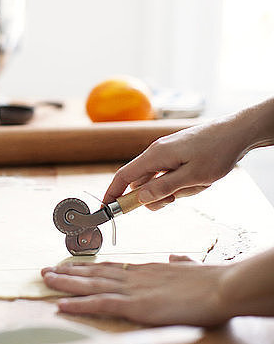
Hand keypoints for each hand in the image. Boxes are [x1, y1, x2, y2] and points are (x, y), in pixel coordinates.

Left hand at [41, 256, 230, 326]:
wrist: (219, 287)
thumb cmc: (209, 281)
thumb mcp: (191, 267)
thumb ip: (180, 263)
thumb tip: (177, 258)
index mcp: (146, 270)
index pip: (111, 268)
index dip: (89, 268)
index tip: (72, 266)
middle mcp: (134, 277)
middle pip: (95, 273)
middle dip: (69, 272)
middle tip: (46, 269)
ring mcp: (133, 290)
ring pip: (91, 285)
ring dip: (65, 283)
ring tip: (45, 279)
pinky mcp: (135, 306)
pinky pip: (99, 304)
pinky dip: (78, 304)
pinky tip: (60, 304)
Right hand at [103, 116, 251, 209]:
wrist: (237, 132)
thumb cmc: (217, 152)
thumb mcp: (193, 177)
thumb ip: (164, 188)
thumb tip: (139, 198)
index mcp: (156, 155)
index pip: (124, 177)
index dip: (112, 194)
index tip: (105, 210)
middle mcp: (157, 153)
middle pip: (142, 184)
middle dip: (157, 196)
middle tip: (178, 197)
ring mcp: (167, 153)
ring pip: (160, 181)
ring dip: (176, 190)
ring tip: (199, 183)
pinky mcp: (177, 155)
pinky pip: (172, 176)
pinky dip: (183, 183)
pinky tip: (202, 178)